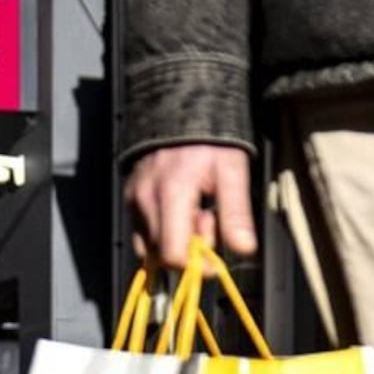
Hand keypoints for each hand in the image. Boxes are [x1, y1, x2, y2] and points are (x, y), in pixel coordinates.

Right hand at [124, 144, 257, 271]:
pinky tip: (179, 211)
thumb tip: (243, 249)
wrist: (183, 109)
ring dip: (173, 241)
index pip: (173, 255)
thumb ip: (236, 212)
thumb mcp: (232, 171)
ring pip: (149, 246)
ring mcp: (134, 198)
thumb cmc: (210, 140)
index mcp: (172, 194)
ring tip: (194, 214)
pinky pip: (141, 231)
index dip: (196, 265)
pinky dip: (161, 231)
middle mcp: (146, 199)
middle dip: (188, 250)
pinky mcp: (129, 197)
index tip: (214, 254)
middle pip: (161, 255)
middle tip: (208, 220)